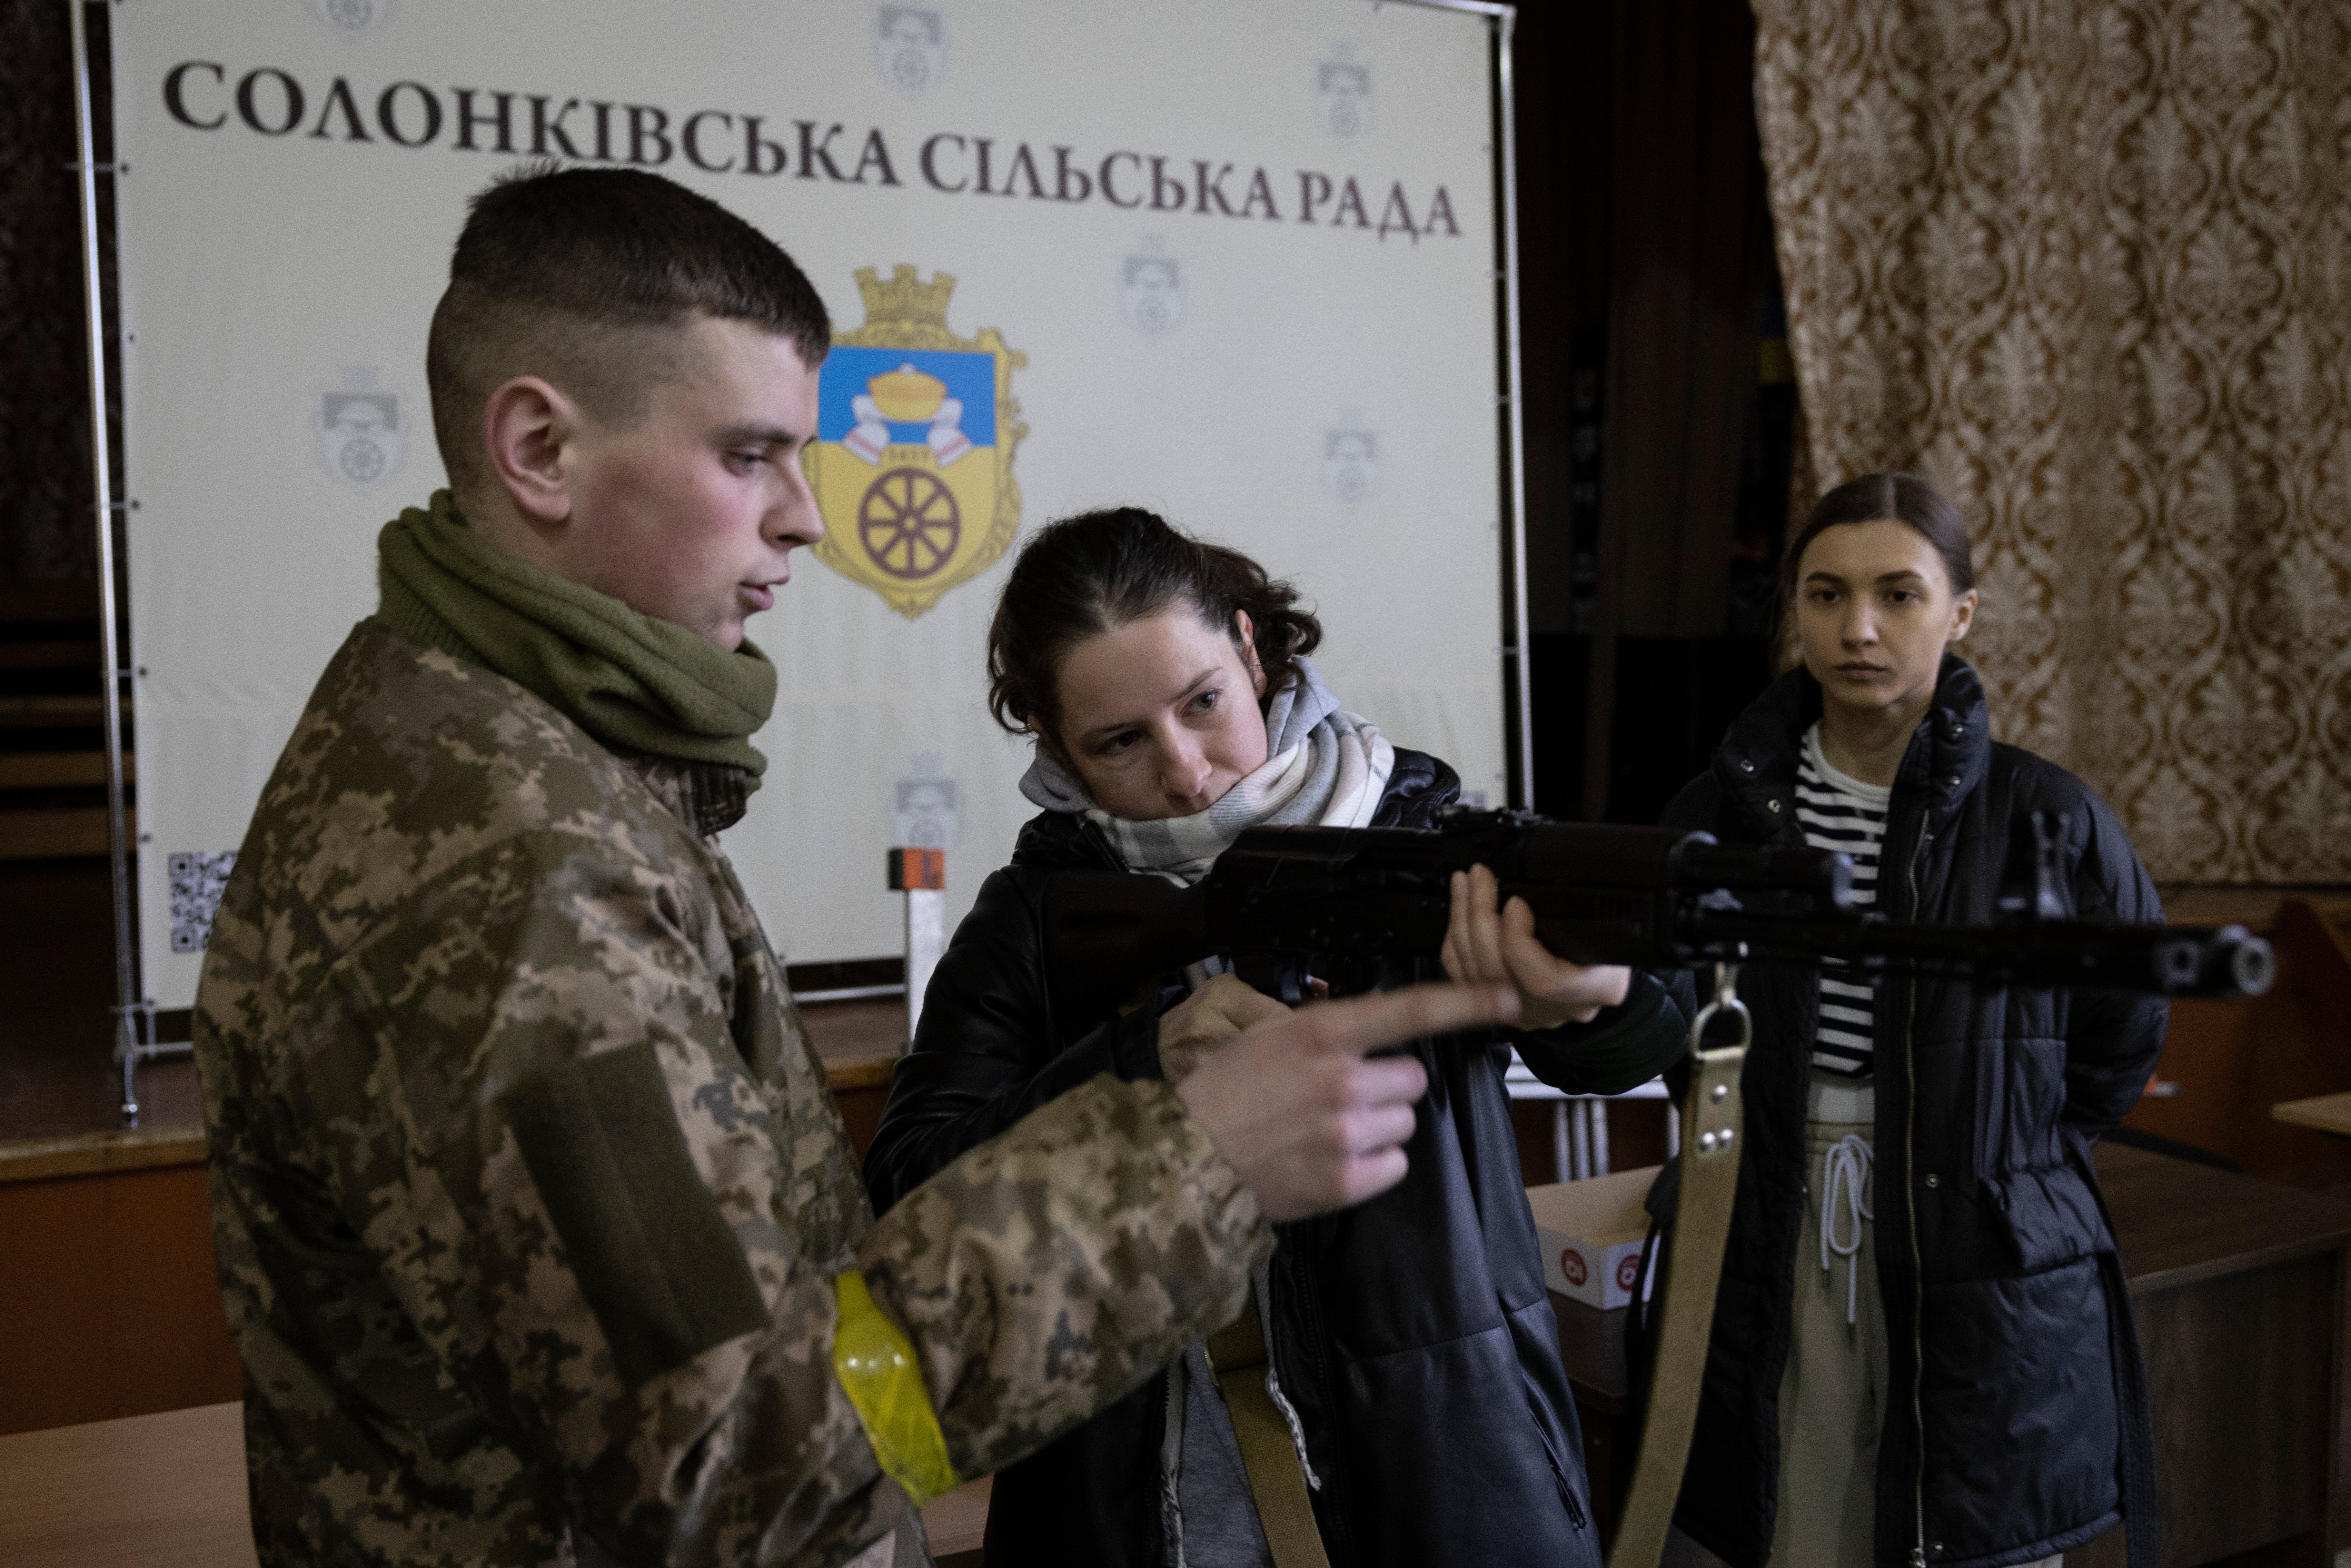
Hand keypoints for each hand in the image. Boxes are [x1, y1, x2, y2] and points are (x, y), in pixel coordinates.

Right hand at [1175, 981, 1519, 1221]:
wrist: (1187, 1159)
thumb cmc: (1222, 1092)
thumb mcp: (1266, 1037)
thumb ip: (1325, 1030)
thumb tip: (1372, 1023)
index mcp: (1322, 1033)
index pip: (1411, 1009)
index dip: (1467, 1003)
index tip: (1506, 1000)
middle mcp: (1343, 1080)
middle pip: (1413, 1078)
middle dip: (1388, 1086)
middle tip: (1342, 1096)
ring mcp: (1347, 1133)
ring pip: (1405, 1123)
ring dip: (1379, 1126)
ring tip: (1328, 1130)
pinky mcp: (1346, 1181)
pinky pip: (1394, 1166)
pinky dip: (1372, 1165)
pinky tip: (1333, 1159)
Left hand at [1442, 864, 1631, 1029]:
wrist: (1602, 969)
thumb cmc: (1614, 938)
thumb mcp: (1615, 919)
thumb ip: (1588, 907)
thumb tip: (1553, 871)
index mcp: (1596, 989)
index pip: (1544, 980)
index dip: (1519, 941)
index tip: (1516, 903)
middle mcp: (1557, 1008)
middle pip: (1499, 973)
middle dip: (1480, 916)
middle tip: (1480, 878)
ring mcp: (1526, 1011)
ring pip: (1475, 973)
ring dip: (1464, 919)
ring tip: (1466, 883)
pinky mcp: (1501, 1007)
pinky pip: (1464, 975)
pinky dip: (1456, 938)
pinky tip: (1459, 907)